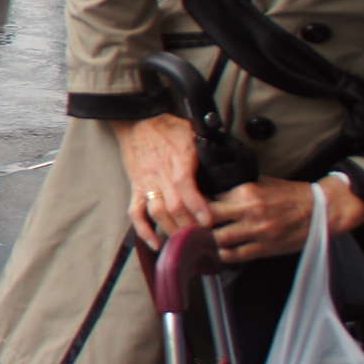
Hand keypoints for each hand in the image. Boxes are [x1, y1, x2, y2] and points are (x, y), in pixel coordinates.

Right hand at [112, 113, 213, 248]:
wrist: (136, 121)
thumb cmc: (168, 127)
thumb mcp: (193, 131)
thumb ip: (208, 147)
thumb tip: (228, 161)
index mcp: (177, 159)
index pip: (186, 186)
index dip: (197, 205)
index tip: (209, 221)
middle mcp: (160, 173)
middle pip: (174, 205)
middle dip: (189, 224)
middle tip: (204, 239)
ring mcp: (147, 182)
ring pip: (157, 212)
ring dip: (171, 229)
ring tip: (186, 242)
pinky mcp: (136, 187)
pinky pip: (136, 212)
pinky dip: (143, 229)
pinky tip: (155, 243)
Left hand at [204, 174, 363, 263]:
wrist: (322, 210)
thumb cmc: (291, 195)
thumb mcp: (262, 182)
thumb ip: (237, 188)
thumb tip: (211, 190)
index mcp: (246, 191)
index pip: (210, 197)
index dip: (198, 204)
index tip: (190, 208)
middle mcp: (249, 211)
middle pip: (208, 218)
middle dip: (197, 222)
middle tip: (190, 225)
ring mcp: (257, 231)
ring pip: (219, 239)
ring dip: (208, 240)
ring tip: (201, 240)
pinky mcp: (265, 248)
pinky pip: (236, 255)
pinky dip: (223, 255)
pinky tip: (218, 252)